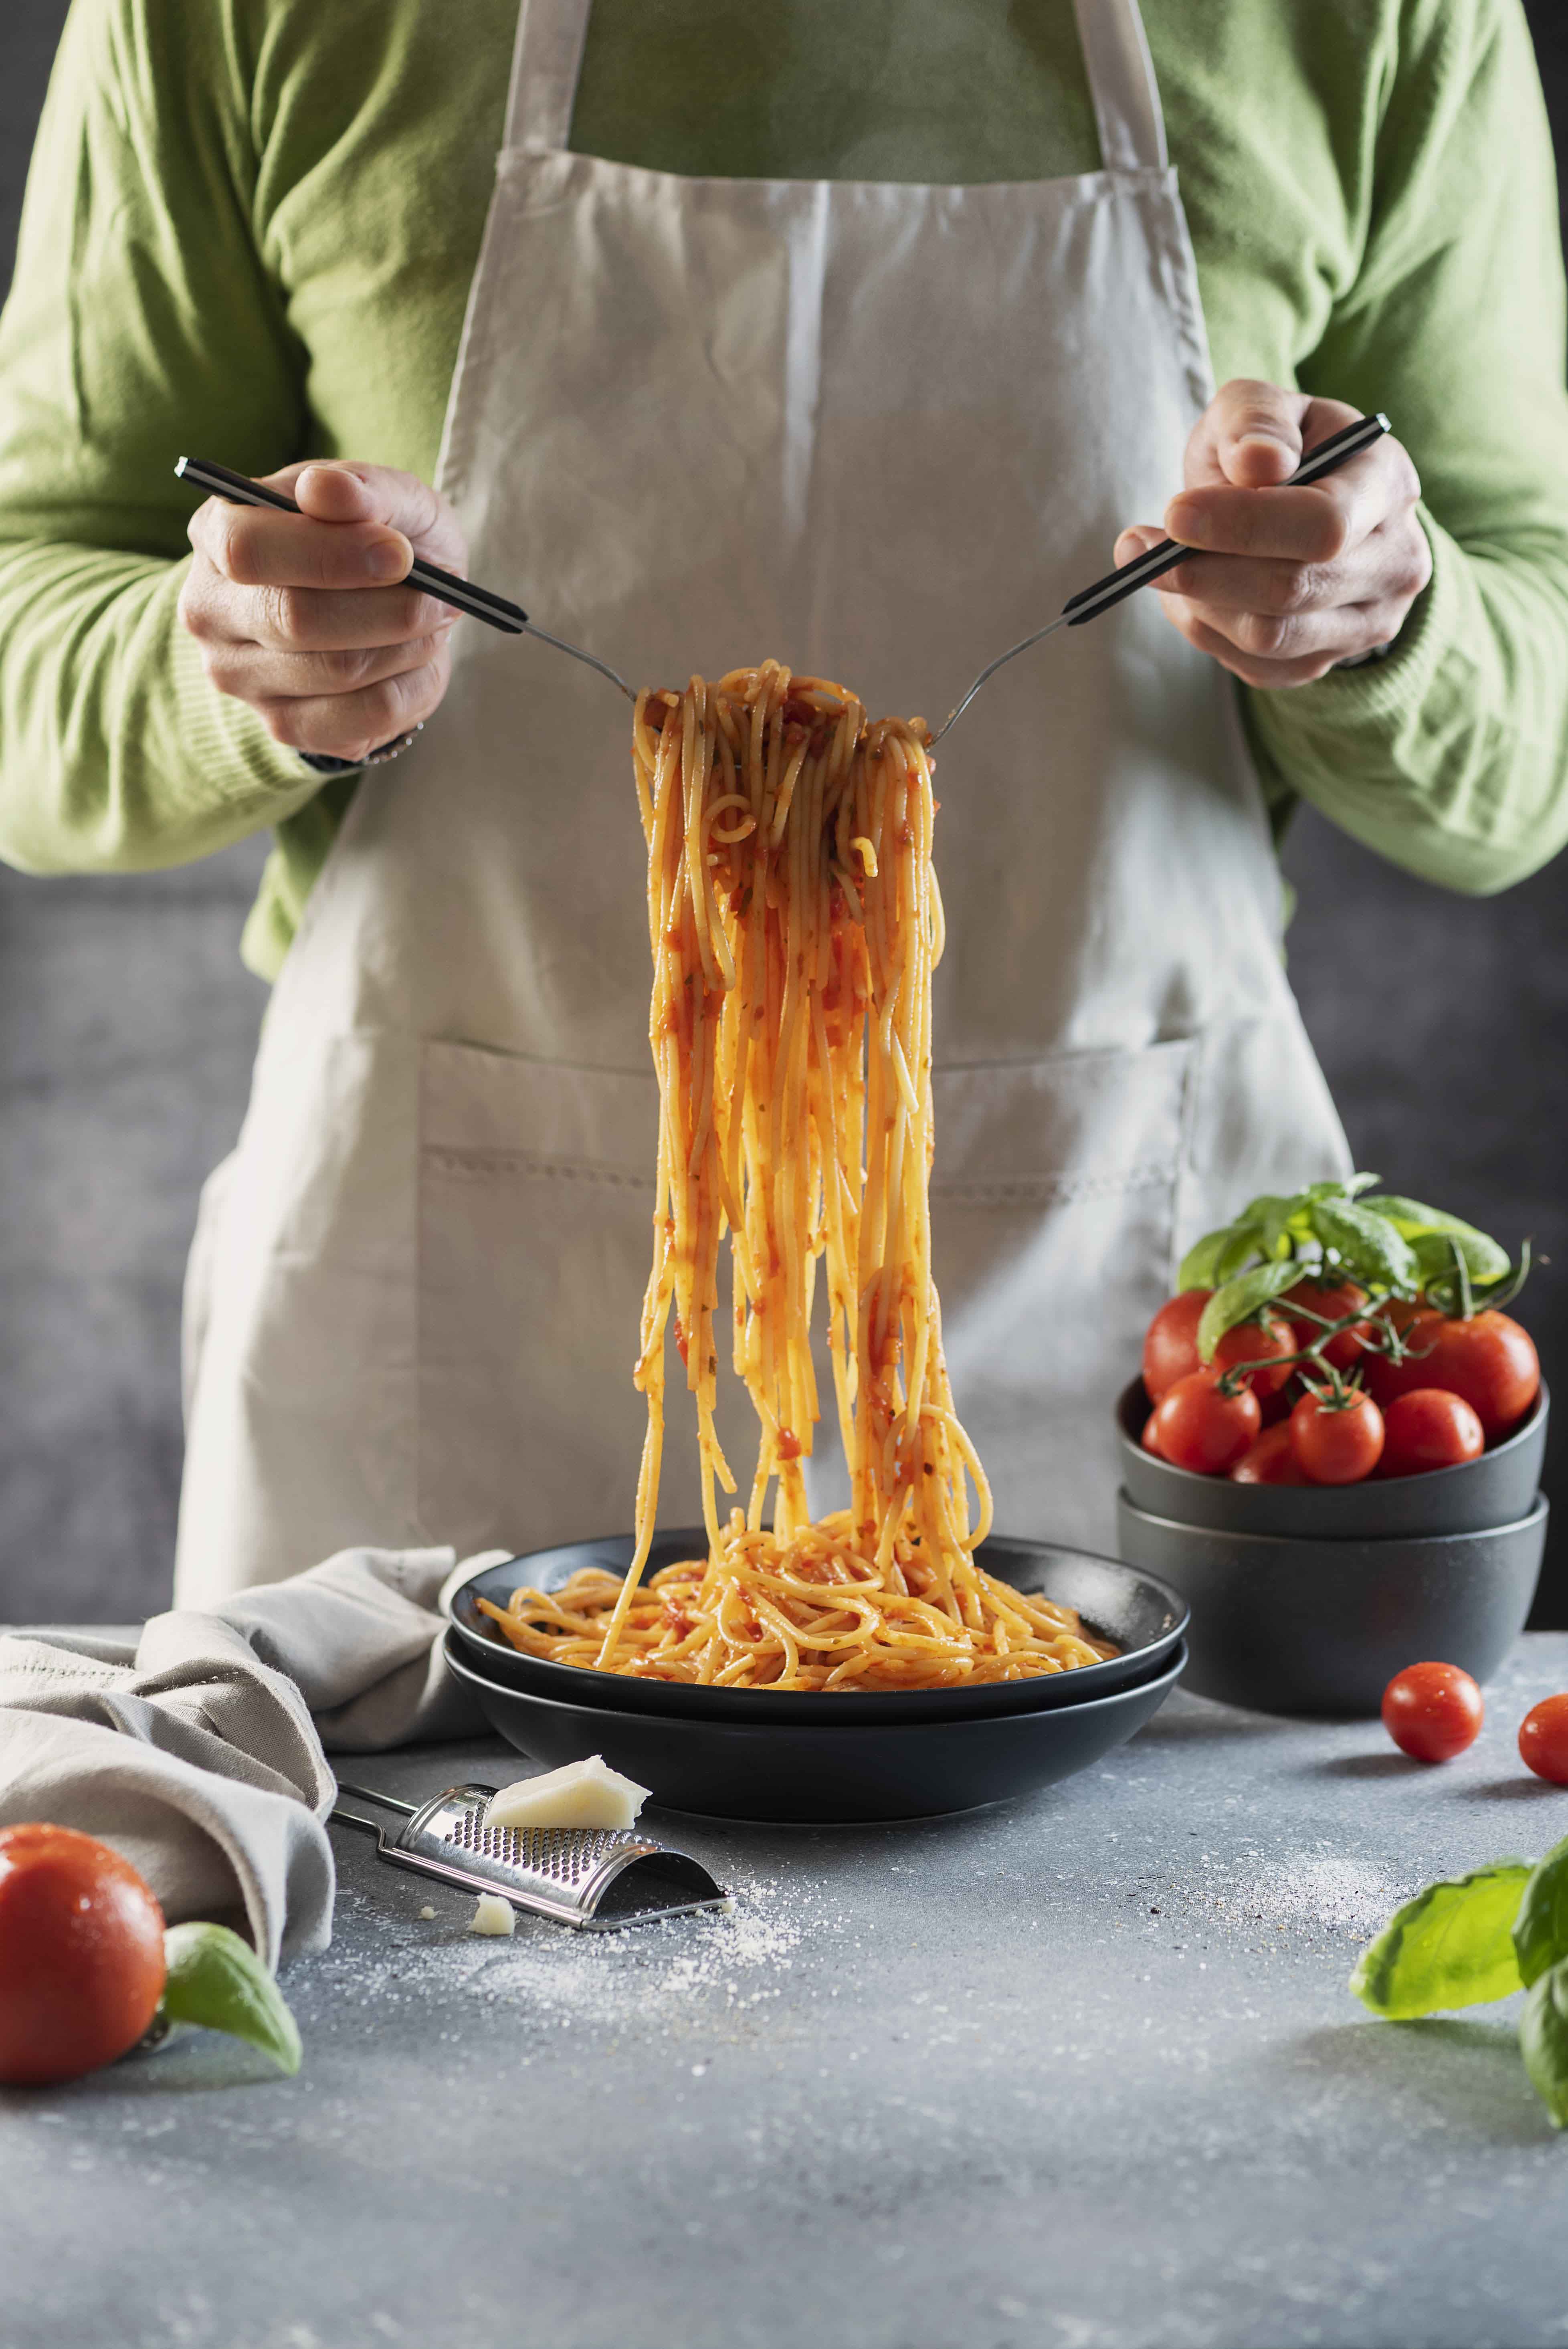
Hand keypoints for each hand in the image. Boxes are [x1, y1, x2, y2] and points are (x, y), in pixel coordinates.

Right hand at [179, 462, 467, 761]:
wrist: (386, 601)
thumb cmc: (379, 536)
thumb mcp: (385, 495)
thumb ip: (360, 488)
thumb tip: (325, 490)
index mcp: (217, 534)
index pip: (248, 550)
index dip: (331, 554)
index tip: (399, 553)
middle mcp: (211, 611)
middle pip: (295, 620)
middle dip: (389, 607)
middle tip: (442, 595)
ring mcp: (240, 677)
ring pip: (338, 672)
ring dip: (409, 645)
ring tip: (435, 620)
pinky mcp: (285, 725)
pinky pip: (364, 718)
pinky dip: (412, 686)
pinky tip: (419, 659)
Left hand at [1113, 381, 1430, 688]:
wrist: (1300, 503)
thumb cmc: (1276, 448)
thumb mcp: (1260, 409)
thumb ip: (1256, 420)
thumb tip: (1258, 463)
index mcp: (1388, 484)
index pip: (1323, 523)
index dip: (1243, 525)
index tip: (1174, 514)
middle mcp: (1396, 560)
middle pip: (1292, 589)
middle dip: (1202, 571)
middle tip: (1134, 549)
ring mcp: (1369, 620)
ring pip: (1269, 637)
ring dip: (1198, 604)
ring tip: (1158, 565)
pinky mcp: (1328, 661)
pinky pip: (1257, 666)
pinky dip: (1208, 631)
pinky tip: (1193, 595)